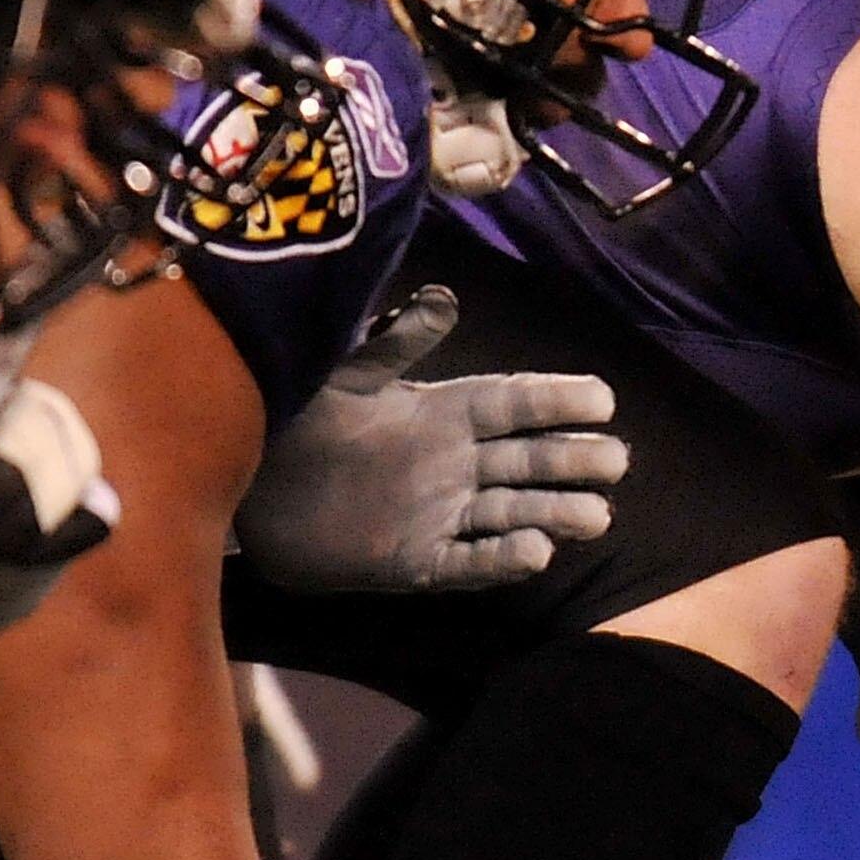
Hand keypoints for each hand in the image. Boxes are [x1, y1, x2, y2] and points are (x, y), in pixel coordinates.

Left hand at [233, 286, 626, 592]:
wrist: (243, 490)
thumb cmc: (294, 421)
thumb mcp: (344, 374)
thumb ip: (394, 342)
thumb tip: (443, 298)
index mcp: (441, 413)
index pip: (513, 405)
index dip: (557, 401)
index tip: (604, 399)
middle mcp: (452, 465)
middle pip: (527, 462)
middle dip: (573, 462)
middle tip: (617, 461)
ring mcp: (439, 514)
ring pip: (514, 512)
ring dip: (556, 514)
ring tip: (597, 517)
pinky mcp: (417, 561)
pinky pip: (470, 561)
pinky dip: (503, 559)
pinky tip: (536, 552)